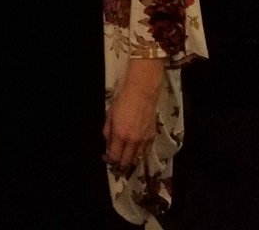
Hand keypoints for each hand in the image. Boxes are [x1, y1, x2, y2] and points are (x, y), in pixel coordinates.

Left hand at [102, 57, 164, 171]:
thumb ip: (107, 131)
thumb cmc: (123, 101)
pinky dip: (139, 154)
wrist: (142, 94)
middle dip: (119, 166)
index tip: (106, 158)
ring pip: (137, 160)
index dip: (109, 161)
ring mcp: (144, 141)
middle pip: (126, 163)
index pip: (114, 157)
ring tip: (125, 157)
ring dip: (130, 160)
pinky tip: (135, 150)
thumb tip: (108, 144)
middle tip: (115, 163)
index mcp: (120, 135)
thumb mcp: (110, 115)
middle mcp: (133, 141)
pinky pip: (145, 152)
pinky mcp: (152, 137)